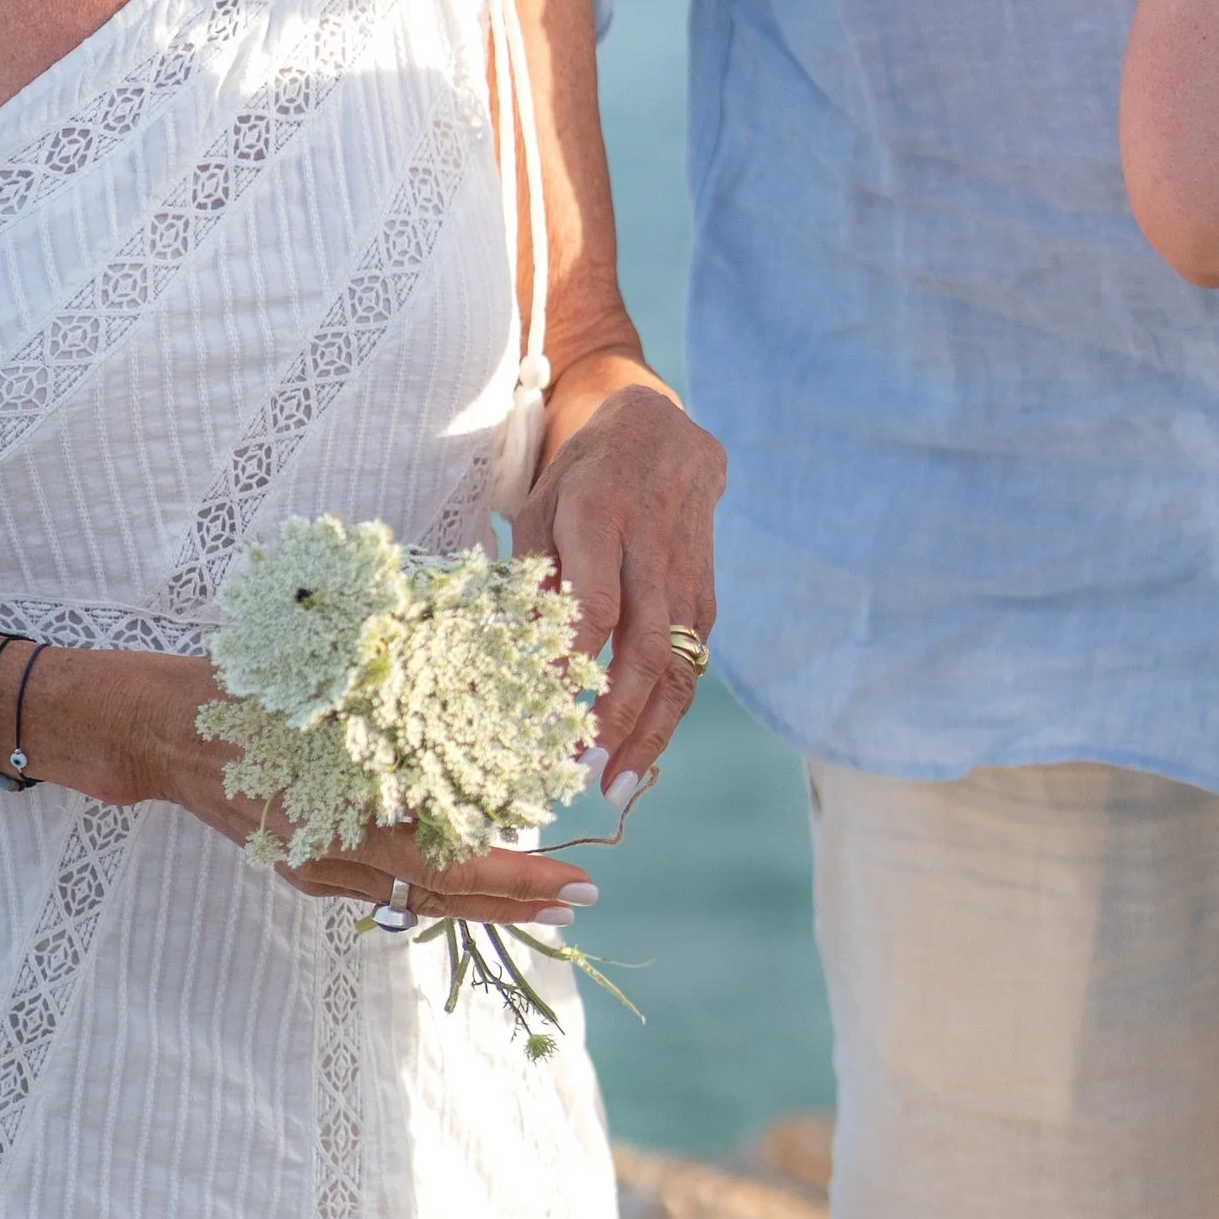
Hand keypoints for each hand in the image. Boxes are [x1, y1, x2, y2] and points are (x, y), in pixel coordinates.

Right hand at [92, 659, 597, 933]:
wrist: (155, 730)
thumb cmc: (236, 691)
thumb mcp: (315, 680)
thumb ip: (383, 694)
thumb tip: (462, 677)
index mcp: (344, 819)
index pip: (450, 869)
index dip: (518, 880)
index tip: (578, 880)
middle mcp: (333, 859)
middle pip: (442, 898)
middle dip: (516, 902)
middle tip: (583, 896)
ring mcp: (316, 865)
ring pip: (415, 896)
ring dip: (480, 895)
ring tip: (541, 887)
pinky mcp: (306, 858)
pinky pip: (385, 881)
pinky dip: (435, 876)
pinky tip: (470, 858)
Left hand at [512, 378, 722, 793]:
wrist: (662, 434)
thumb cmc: (582, 476)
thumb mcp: (541, 506)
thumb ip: (533, 574)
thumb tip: (512, 655)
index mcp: (600, 516)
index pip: (596, 604)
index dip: (574, 663)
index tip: (545, 714)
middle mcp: (652, 550)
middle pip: (644, 648)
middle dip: (616, 720)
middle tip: (581, 773)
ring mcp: (687, 576)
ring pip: (677, 667)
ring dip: (648, 733)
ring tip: (615, 783)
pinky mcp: (706, 596)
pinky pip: (691, 664)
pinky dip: (666, 714)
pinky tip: (640, 752)